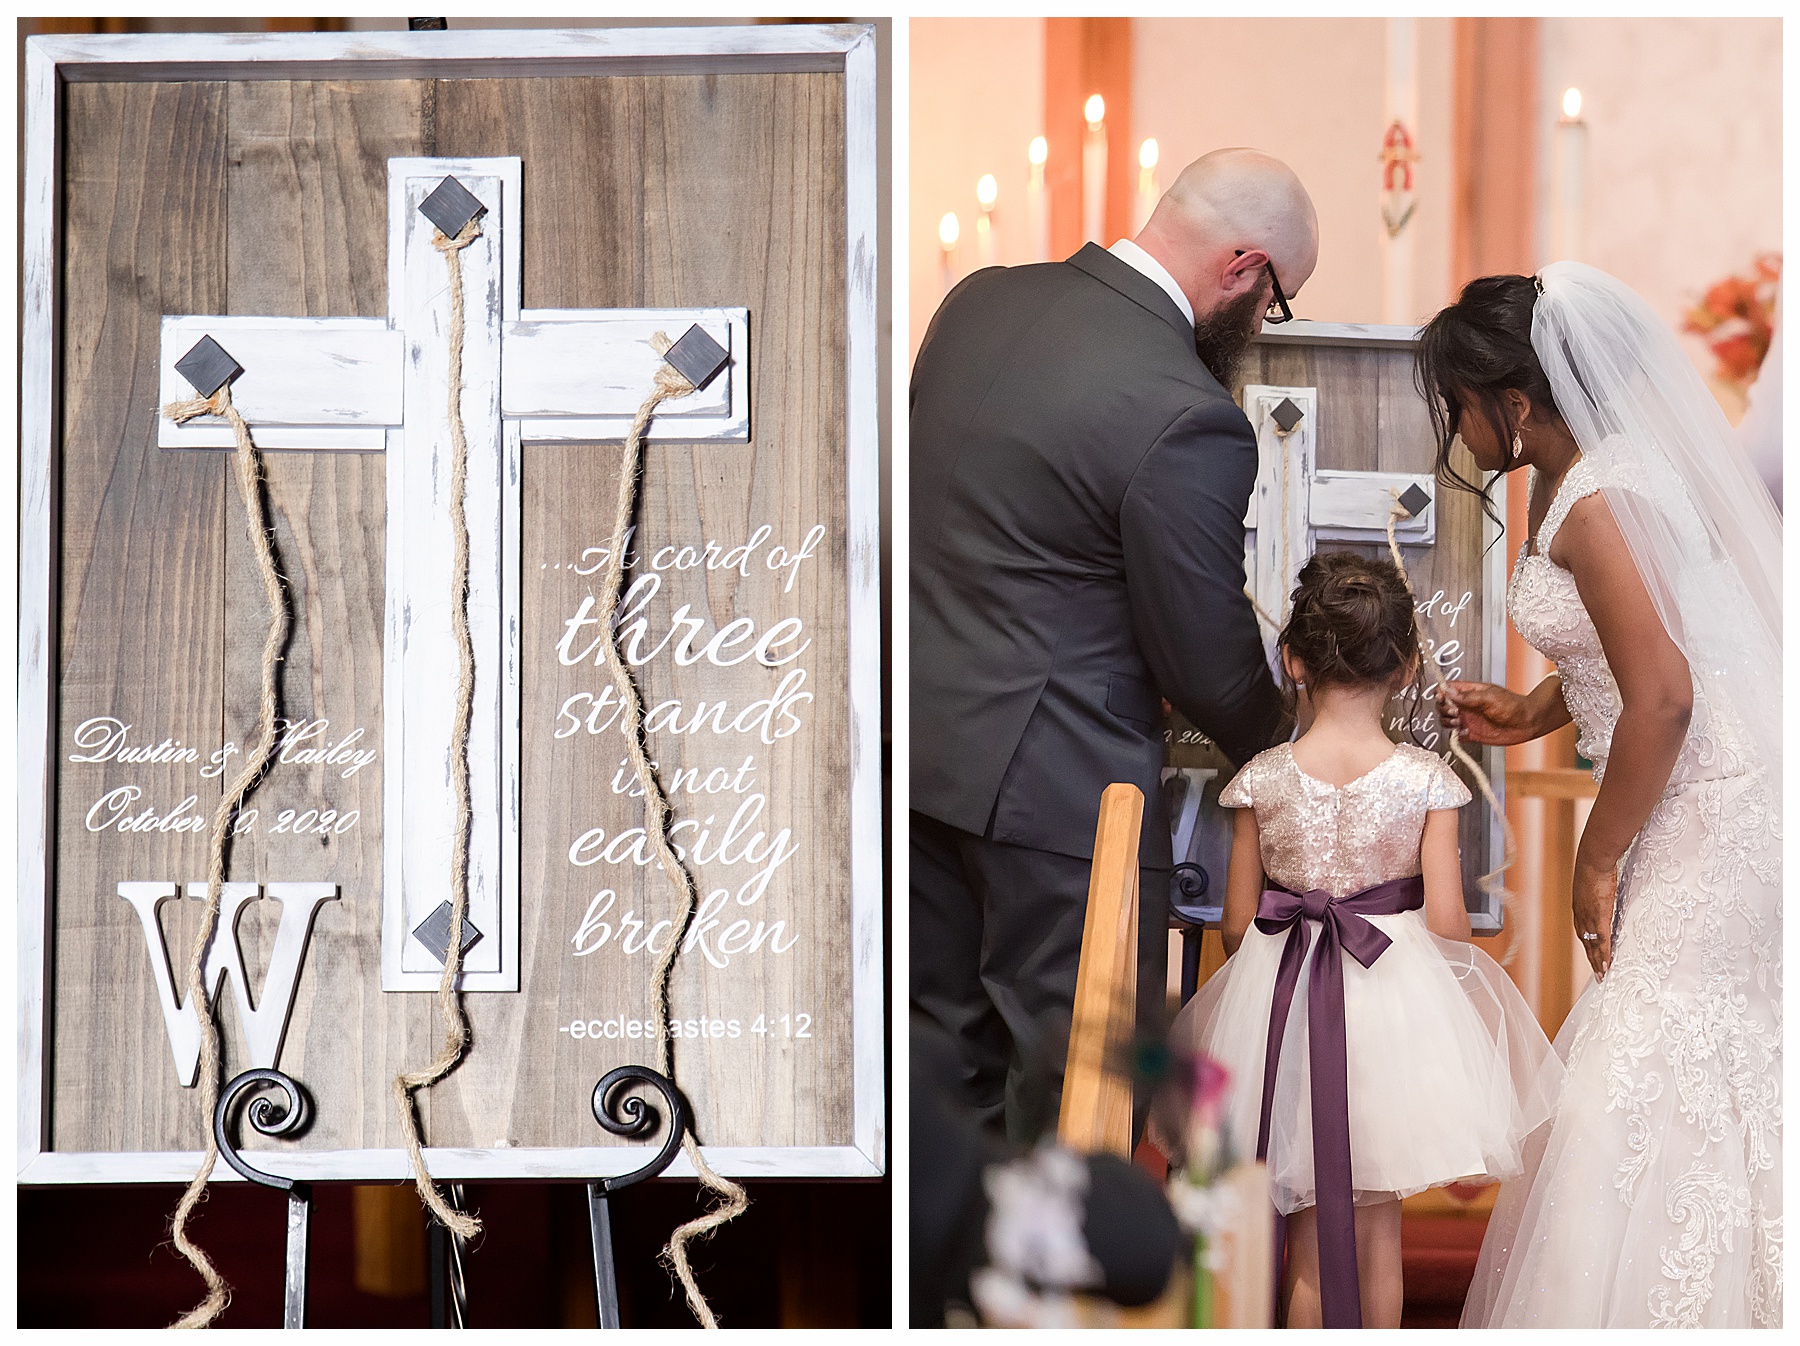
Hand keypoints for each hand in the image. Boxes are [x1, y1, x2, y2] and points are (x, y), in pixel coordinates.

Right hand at [1440, 680, 1543, 745]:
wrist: (1527, 723)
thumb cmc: (1514, 706)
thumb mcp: (1490, 697)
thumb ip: (1468, 696)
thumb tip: (1449, 692)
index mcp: (1469, 692)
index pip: (1446, 689)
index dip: (1441, 693)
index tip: (1442, 698)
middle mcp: (1466, 705)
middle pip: (1442, 706)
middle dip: (1444, 709)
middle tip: (1456, 712)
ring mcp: (1467, 719)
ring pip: (1446, 720)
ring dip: (1448, 722)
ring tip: (1459, 722)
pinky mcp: (1471, 733)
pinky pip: (1455, 735)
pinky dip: (1456, 735)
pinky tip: (1465, 732)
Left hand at [1571, 859, 1616, 980]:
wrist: (1593, 859)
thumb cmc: (1594, 867)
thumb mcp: (1592, 883)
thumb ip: (1596, 893)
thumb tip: (1603, 893)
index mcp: (1579, 907)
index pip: (1582, 931)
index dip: (1587, 945)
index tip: (1592, 957)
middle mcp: (1581, 915)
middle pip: (1585, 942)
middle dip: (1591, 958)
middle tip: (1598, 974)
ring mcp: (1589, 917)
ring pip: (1592, 945)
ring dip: (1597, 961)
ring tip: (1603, 975)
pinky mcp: (1599, 916)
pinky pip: (1601, 940)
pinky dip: (1604, 954)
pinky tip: (1607, 965)